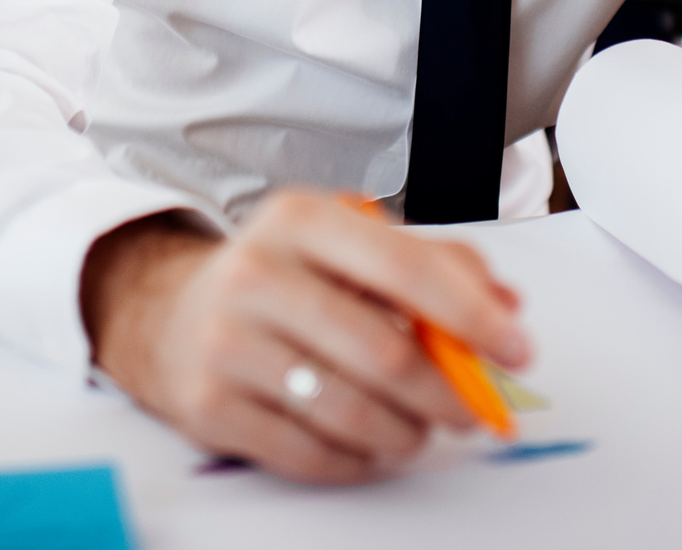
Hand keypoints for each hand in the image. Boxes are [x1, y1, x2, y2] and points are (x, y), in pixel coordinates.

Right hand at [80, 190, 529, 483]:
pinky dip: (357, 460)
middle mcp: (258, 275)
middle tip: (474, 410)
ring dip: (406, 434)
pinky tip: (366, 444)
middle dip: (448, 393)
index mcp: (301, 220)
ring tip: (417, 429)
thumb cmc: (278, 277)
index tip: (516, 347)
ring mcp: (228, 343)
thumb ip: (433, 264)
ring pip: (351, 412)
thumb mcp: (345, 243)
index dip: (473, 315)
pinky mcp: (211, 405)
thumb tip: (506, 306)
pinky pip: (310, 454)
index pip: (406, 268)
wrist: (165, 313)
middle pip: (385, 353)